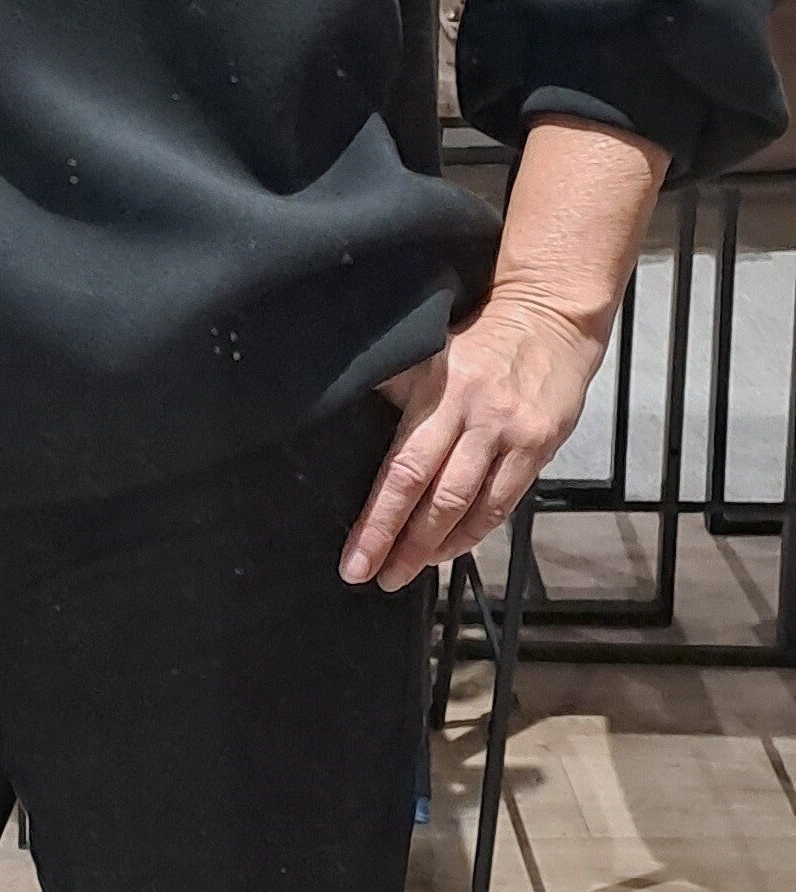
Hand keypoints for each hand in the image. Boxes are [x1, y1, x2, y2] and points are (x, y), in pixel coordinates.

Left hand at [338, 298, 604, 592]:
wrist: (550, 314)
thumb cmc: (479, 335)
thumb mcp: (428, 351)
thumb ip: (397, 389)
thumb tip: (342, 413)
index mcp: (438, 389)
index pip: (402, 469)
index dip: (378, 520)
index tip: (355, 558)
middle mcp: (475, 415)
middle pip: (434, 497)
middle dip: (401, 545)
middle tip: (375, 576)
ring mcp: (511, 435)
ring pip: (470, 508)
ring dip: (437, 548)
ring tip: (407, 570)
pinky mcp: (539, 448)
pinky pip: (502, 504)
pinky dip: (475, 532)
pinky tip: (451, 547)